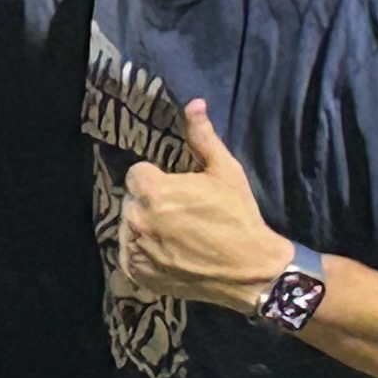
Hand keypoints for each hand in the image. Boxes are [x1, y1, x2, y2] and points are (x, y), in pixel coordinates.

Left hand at [117, 98, 292, 310]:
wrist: (249, 269)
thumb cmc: (238, 216)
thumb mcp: (225, 171)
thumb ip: (202, 137)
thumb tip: (193, 103)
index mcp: (153, 191)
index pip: (137, 174)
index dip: (156, 178)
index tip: (175, 187)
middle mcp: (137, 219)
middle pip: (131, 201)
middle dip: (150, 202)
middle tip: (179, 212)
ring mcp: (135, 249)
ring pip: (128, 228)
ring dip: (144, 227)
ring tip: (176, 234)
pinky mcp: (138, 273)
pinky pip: (129, 256)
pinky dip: (142, 254)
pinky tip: (167, 252)